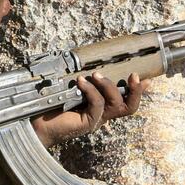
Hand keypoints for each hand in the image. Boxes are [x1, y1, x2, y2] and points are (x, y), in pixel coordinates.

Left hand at [31, 71, 145, 147]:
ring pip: (116, 105)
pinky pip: (97, 106)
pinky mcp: (87, 123)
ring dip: (109, 86)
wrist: (37, 123)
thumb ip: (83, 80)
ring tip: (96, 74)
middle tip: (133, 75)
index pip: (126, 100)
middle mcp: (102, 115)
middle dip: (136, 91)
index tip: (147, 79)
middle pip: (129, 107)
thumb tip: (85, 62)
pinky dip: (91, 91)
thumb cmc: (52, 104)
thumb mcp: (71, 89)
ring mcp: (96, 120)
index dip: (138, 91)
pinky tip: (80, 82)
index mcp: (102, 107)